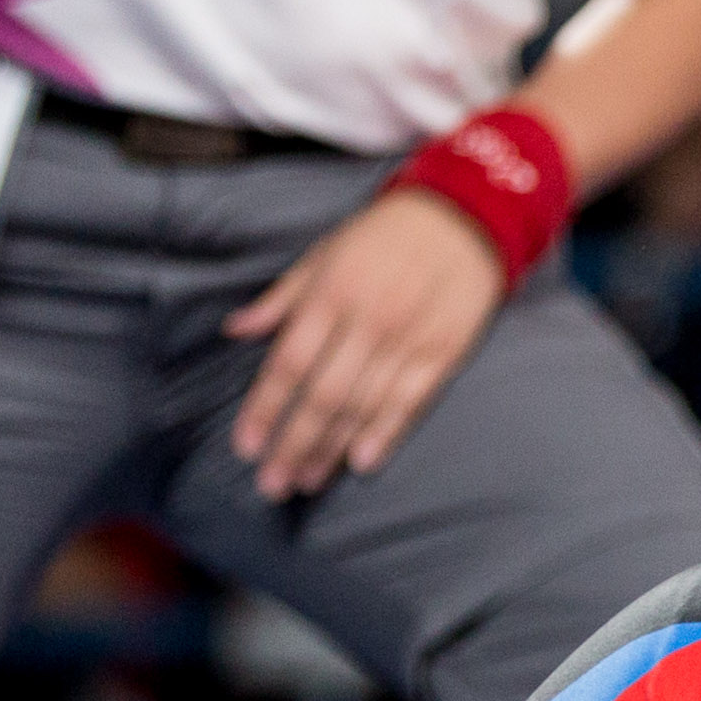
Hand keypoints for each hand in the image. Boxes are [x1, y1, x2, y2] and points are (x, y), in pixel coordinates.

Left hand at [227, 185, 506, 496]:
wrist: (465, 215)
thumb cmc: (383, 235)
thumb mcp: (324, 254)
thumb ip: (281, 298)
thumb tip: (234, 330)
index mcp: (331, 294)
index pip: (288, 363)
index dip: (264, 409)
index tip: (246, 447)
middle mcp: (368, 321)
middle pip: (323, 396)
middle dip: (294, 444)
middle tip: (272, 484)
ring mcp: (409, 339)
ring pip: (363, 406)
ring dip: (331, 449)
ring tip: (305, 481)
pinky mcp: (444, 351)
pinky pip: (410, 401)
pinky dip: (385, 433)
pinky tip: (361, 462)